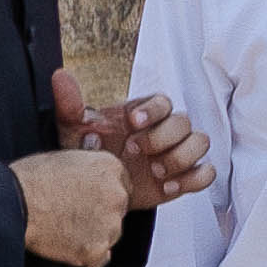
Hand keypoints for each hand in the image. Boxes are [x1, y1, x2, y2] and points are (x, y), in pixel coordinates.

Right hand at [17, 145, 132, 266]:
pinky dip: (86, 256)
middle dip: (100, 214)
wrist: (13, 202)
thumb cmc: (30, 179)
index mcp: (110, 167)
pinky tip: (66, 245)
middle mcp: (117, 195)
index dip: (102, 194)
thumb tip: (91, 177)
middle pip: (118, 211)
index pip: (121, 184)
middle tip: (71, 215)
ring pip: (110, 235)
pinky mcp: (97, 250)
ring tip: (63, 229)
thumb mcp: (65, 159)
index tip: (88, 200)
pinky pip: (99, 258)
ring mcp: (110, 224)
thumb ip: (88, 169)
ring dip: (93, 235)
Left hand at [58, 69, 213, 206]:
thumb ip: (70, 105)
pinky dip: (192, 179)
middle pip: (184, 122)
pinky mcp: (185, 176)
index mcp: (143, 113)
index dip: (153, 110)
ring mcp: (177, 152)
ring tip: (155, 172)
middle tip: (136, 151)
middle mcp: (165, 129)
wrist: (97, 189)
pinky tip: (167, 187)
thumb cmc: (90, 154)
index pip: (163, 101)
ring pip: (200, 143)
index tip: (133, 122)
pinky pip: (207, 173)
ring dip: (180, 158)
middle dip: (162, 138)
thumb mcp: (74, 131)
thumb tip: (60, 77)